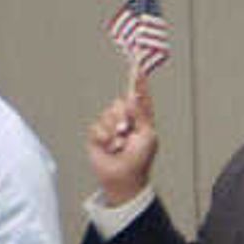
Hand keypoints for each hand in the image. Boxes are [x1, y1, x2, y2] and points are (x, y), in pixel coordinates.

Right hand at [86, 73, 157, 206]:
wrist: (123, 178)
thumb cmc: (139, 160)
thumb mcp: (147, 136)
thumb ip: (141, 114)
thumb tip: (133, 97)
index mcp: (141, 118)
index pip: (140, 96)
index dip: (139, 82)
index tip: (138, 66)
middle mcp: (126, 119)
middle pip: (120, 103)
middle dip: (123, 116)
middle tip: (126, 131)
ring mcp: (111, 127)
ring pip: (108, 114)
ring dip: (114, 130)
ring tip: (119, 144)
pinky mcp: (97, 135)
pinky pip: (97, 127)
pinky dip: (104, 138)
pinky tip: (109, 147)